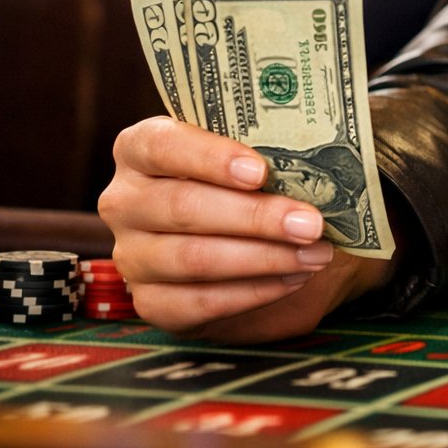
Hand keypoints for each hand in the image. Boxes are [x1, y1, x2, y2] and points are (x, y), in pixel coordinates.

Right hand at [98, 117, 395, 342]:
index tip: (260, 171)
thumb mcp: (262, 154)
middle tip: (311, 223)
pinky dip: (253, 292)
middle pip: (183, 207)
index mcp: (142, 148)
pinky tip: (293, 279)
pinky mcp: (151, 302)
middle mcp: (125, 200)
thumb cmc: (259, 181)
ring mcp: (132, 255)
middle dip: (255, 217)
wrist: (259, 237)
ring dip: (263, 258)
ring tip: (316, 253)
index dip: (209, 158)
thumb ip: (273, 149)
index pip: (161, 145)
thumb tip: (322, 161)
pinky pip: (197, 303)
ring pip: (193, 258)